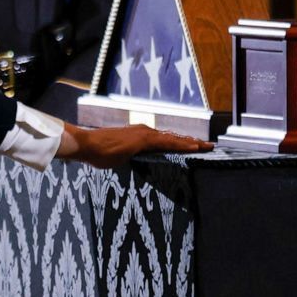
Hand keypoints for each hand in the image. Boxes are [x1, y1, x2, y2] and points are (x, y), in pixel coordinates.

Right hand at [56, 122, 212, 168]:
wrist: (87, 145)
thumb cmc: (98, 152)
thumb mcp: (118, 157)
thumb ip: (129, 158)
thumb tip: (133, 165)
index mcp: (140, 136)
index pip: (165, 140)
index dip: (181, 143)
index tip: (195, 147)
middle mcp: (145, 131)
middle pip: (174, 138)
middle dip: (192, 142)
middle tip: (209, 146)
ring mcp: (145, 134)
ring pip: (174, 138)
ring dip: (192, 142)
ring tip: (207, 146)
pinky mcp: (143, 139)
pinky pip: (168, 142)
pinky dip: (182, 143)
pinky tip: (194, 146)